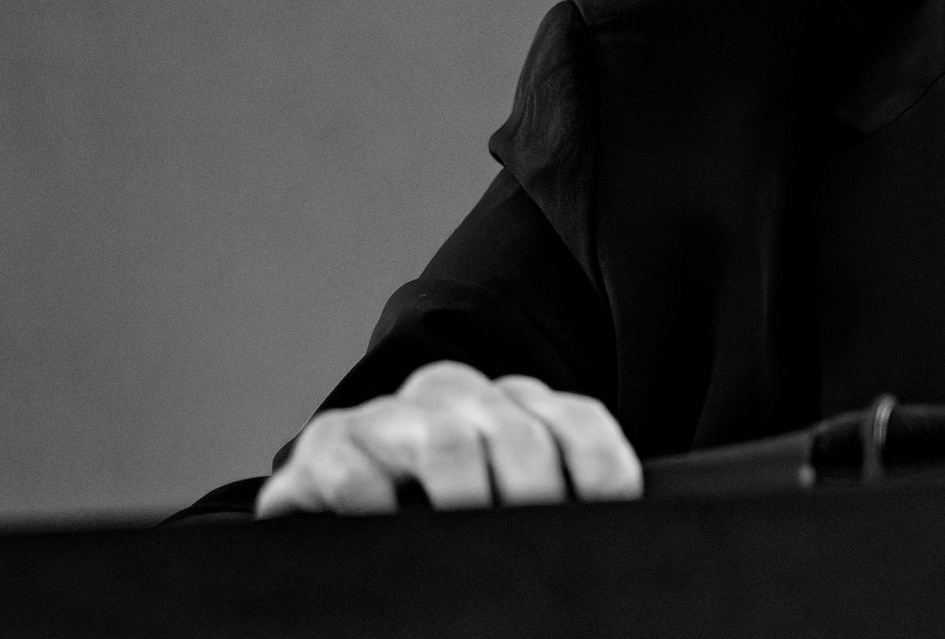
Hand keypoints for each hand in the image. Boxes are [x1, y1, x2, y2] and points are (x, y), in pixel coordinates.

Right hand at [253, 361, 641, 515]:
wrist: (334, 500)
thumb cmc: (437, 512)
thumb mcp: (504, 499)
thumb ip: (555, 499)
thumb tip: (617, 539)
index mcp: (512, 405)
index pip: (578, 421)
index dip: (603, 467)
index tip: (614, 514)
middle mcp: (455, 396)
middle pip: (516, 432)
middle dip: (534, 494)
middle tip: (534, 548)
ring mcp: (389, 418)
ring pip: (446, 438)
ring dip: (466, 496)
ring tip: (469, 546)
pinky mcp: (327, 449)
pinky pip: (355, 468)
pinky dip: (374, 503)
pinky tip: (389, 533)